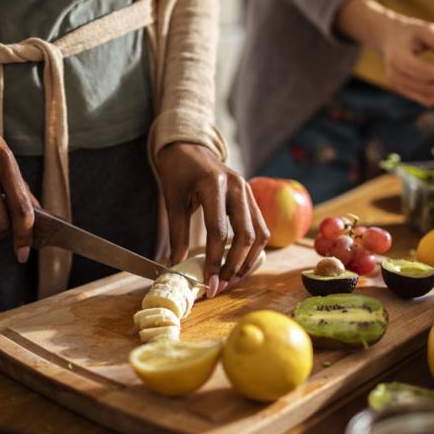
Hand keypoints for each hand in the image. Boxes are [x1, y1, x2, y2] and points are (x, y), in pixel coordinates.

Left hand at [156, 142, 268, 296]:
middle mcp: (238, 187)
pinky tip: (240, 263)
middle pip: (245, 236)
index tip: (209, 283)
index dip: (214, 261)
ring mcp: (248, 191)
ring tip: (232, 279)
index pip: (219, 232)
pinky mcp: (252, 197)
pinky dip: (253, 249)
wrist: (190, 147)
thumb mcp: (172, 200)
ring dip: (248, 260)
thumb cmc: (179, 172)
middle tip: (221, 286)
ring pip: (259, 234)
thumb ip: (177, 234)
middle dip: (234, 266)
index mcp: (214, 184)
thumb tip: (176, 266)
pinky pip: (260, 227)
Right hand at [336, 0, 433, 105]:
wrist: (388, 39)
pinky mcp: (404, 92)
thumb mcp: (425, 29)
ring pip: (427, 98)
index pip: (424, 72)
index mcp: (398, 59)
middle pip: (427, 88)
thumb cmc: (408, 31)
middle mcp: (395, 77)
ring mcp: (398, 87)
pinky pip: (425, 99)